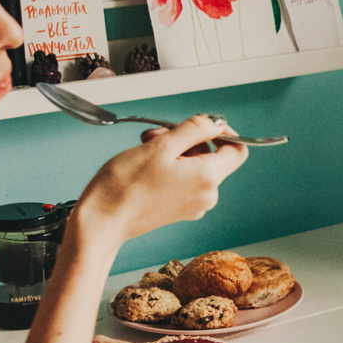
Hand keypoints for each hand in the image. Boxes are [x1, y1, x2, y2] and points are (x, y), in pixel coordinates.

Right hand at [73, 115, 245, 244]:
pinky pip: (184, 180)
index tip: (202, 124)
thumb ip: (194, 129)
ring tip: (146, 149)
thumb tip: (215, 122)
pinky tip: (146, 165)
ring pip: (194, 166)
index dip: (224, 132)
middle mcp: (206, 195)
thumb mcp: (162, 145)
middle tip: (156, 135)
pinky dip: (169, 167)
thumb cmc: (126, 184)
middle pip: (211, 155)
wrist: (103, 220)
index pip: (238, 150)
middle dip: (186, 139)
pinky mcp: (179, 209)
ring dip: (173, 151)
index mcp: (208, 178)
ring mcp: (193, 204)